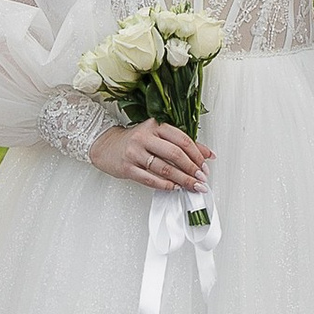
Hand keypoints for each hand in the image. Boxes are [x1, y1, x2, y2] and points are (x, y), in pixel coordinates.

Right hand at [88, 119, 213, 193]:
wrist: (106, 146)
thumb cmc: (134, 141)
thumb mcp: (157, 136)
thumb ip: (181, 143)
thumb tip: (207, 153)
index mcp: (155, 126)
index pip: (182, 139)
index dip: (197, 154)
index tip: (206, 165)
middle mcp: (145, 137)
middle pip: (175, 154)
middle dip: (192, 169)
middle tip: (201, 178)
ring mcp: (135, 153)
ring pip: (165, 168)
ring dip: (182, 180)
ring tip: (192, 186)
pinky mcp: (128, 168)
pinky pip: (150, 179)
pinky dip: (165, 185)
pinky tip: (174, 188)